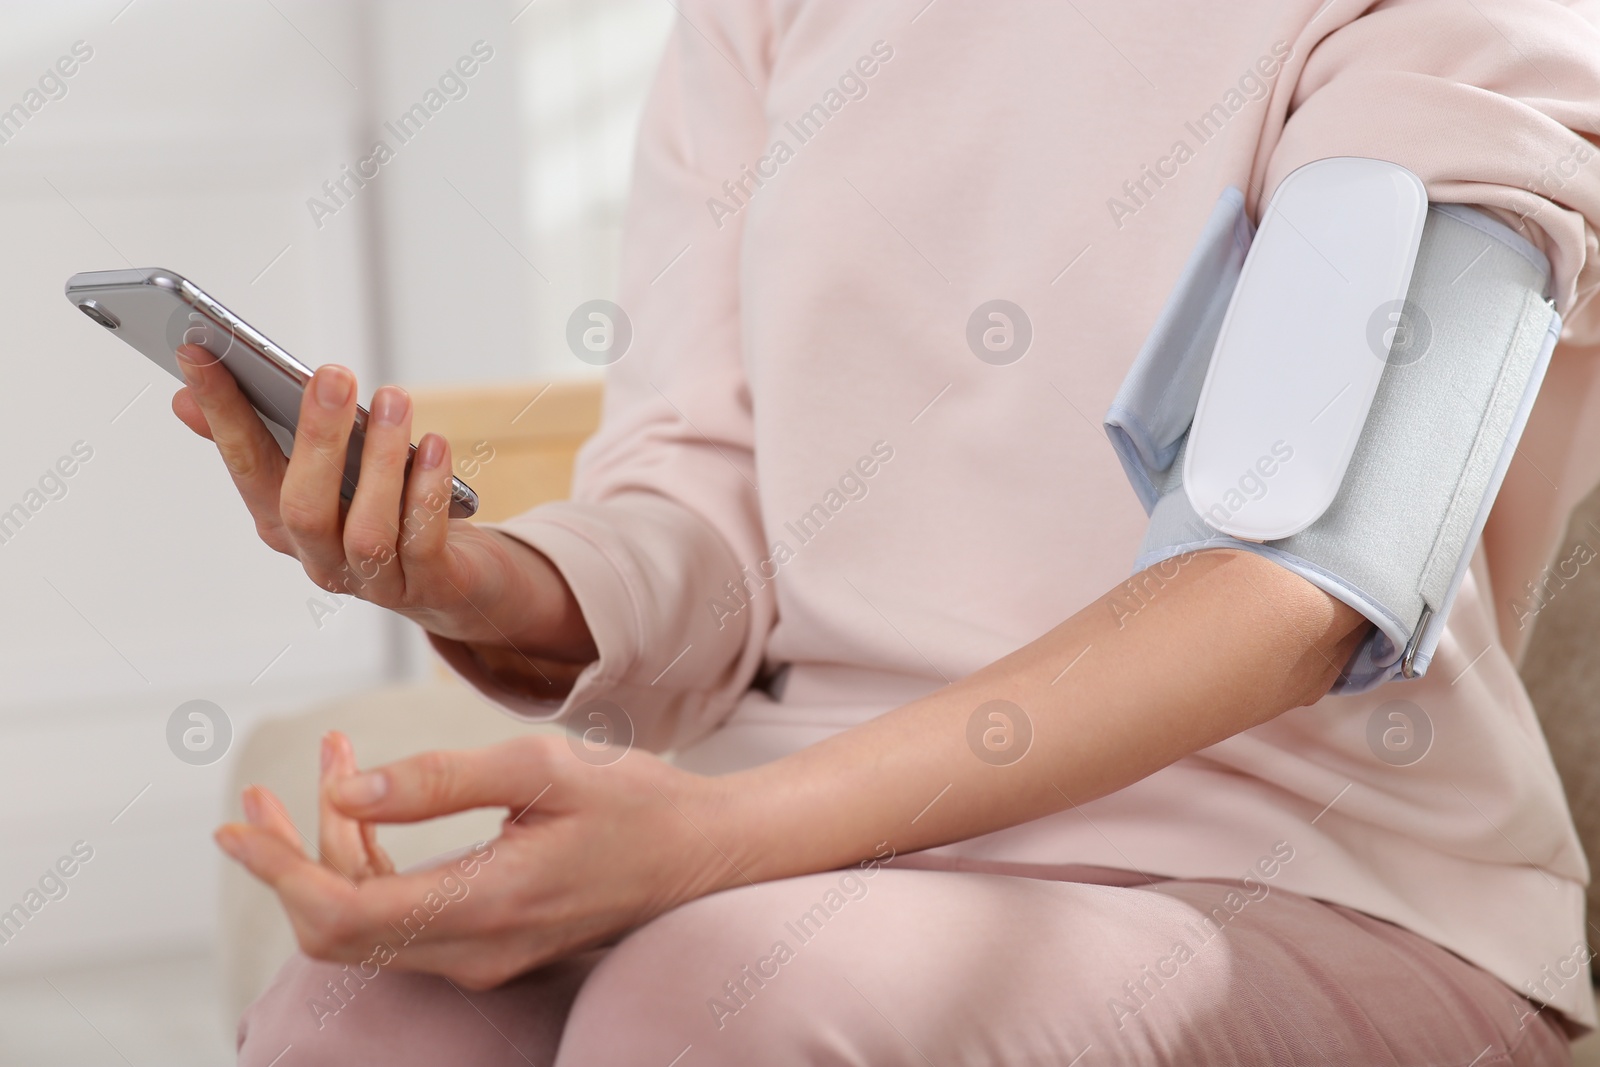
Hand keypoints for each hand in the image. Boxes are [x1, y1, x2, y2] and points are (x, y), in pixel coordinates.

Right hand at [170, 347, 593, 661]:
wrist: (455, 583)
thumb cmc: (384, 511)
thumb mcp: (324, 473)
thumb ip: (265, 437)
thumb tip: (185, 398)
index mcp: (283, 522)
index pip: (245, 465)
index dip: (223, 413)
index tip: (200, 353)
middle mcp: (320, 556)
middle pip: (303, 506)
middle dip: (316, 438)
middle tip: (333, 374)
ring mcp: (373, 579)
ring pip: (367, 531)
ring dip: (380, 461)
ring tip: (394, 400)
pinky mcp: (428, 586)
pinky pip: (423, 543)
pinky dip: (427, 493)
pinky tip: (433, 446)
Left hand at [215, 733, 740, 989]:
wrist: (705, 852)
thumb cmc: (637, 803)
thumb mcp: (544, 768)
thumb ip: (443, 779)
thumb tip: (346, 788)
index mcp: (486, 905)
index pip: (345, 912)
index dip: (279, 872)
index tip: (235, 827)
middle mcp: (475, 949)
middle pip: (341, 928)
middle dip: (290, 861)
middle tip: (261, 795)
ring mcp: (483, 954)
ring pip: (369, 923)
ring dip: (332, 853)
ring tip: (331, 765)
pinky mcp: (492, 941)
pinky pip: (405, 917)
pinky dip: (375, 862)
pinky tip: (372, 805)